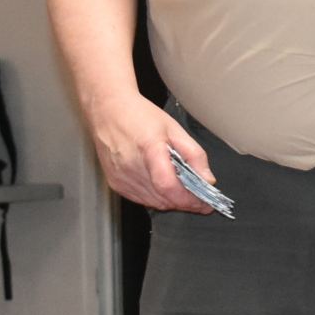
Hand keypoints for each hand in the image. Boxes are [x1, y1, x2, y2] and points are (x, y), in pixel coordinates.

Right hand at [85, 93, 218, 212]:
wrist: (108, 110)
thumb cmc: (139, 115)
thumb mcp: (175, 129)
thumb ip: (194, 155)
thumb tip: (207, 179)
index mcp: (149, 149)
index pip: (169, 187)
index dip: (189, 199)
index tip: (204, 203)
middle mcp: (131, 167)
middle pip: (164, 199)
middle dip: (185, 202)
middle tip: (198, 197)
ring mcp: (121, 178)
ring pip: (154, 203)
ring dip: (171, 201)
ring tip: (180, 187)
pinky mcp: (115, 184)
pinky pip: (141, 200)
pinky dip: (156, 197)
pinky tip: (161, 184)